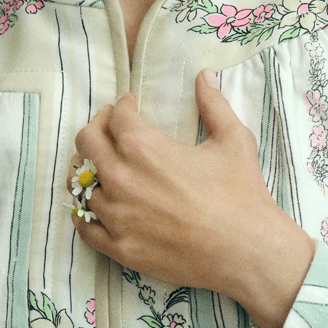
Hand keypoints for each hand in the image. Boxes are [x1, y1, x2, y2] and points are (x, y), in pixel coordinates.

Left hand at [72, 72, 314, 327]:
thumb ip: (213, 104)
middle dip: (96, 130)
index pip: (114, 117)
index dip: (121, 107)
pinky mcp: (119, 247)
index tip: (128, 107)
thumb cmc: (241, 193)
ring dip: (91, 173)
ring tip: (103, 170)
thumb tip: (203, 76)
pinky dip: (85, 214)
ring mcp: (115, 216)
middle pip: (86, 143)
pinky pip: (84, 226)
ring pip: (81, 185)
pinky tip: (95, 207)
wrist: (246, 251)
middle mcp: (120, 178)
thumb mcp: (233, 139)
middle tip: (109, 131)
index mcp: (143, 147)